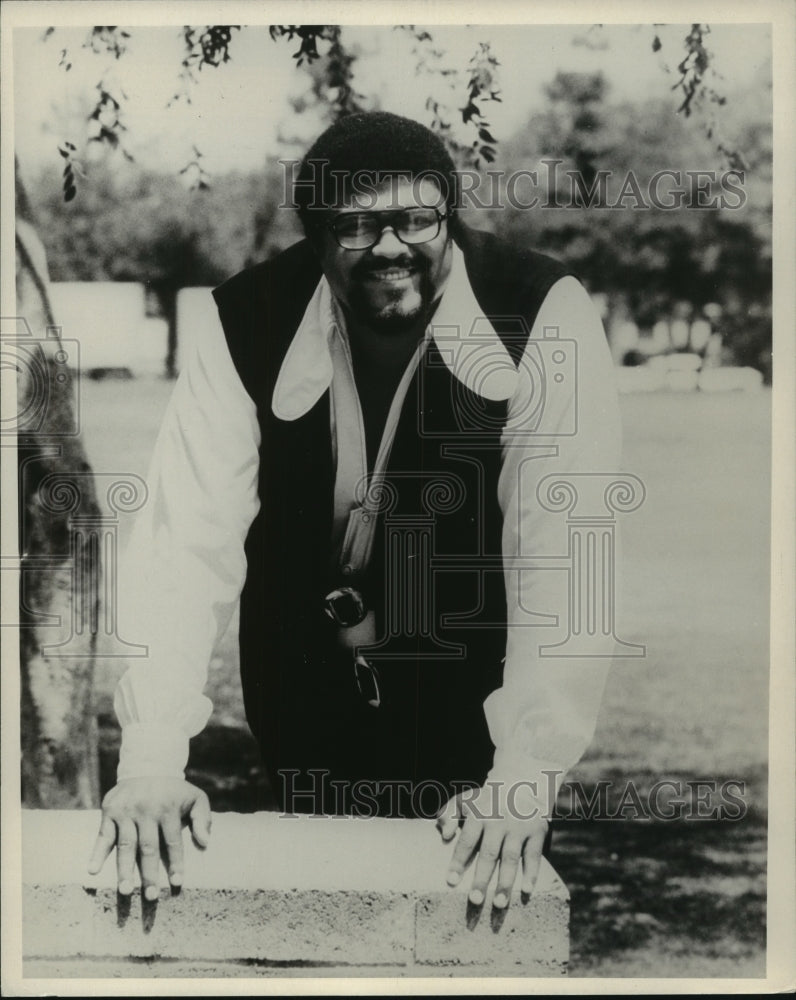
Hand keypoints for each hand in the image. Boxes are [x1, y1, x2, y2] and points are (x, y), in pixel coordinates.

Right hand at [87, 777, 210, 898]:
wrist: (147, 767)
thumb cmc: (174, 791)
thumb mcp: (195, 798)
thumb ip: (202, 818)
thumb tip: (205, 843)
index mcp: (167, 808)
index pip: (172, 840)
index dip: (175, 862)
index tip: (177, 883)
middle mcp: (146, 810)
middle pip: (147, 847)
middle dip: (149, 873)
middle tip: (151, 897)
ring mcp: (126, 811)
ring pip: (125, 845)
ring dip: (124, 869)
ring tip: (126, 890)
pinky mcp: (109, 811)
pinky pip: (103, 835)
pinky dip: (97, 852)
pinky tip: (93, 870)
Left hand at [436, 784, 548, 908]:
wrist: (522, 782)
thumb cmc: (486, 800)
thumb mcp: (466, 800)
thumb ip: (449, 813)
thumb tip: (443, 835)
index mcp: (478, 814)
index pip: (467, 840)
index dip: (458, 861)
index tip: (451, 882)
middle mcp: (498, 821)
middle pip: (489, 853)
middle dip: (482, 877)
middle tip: (474, 900)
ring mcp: (518, 827)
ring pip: (511, 857)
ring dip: (506, 882)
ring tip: (499, 904)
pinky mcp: (536, 832)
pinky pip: (534, 855)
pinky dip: (531, 874)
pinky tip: (526, 891)